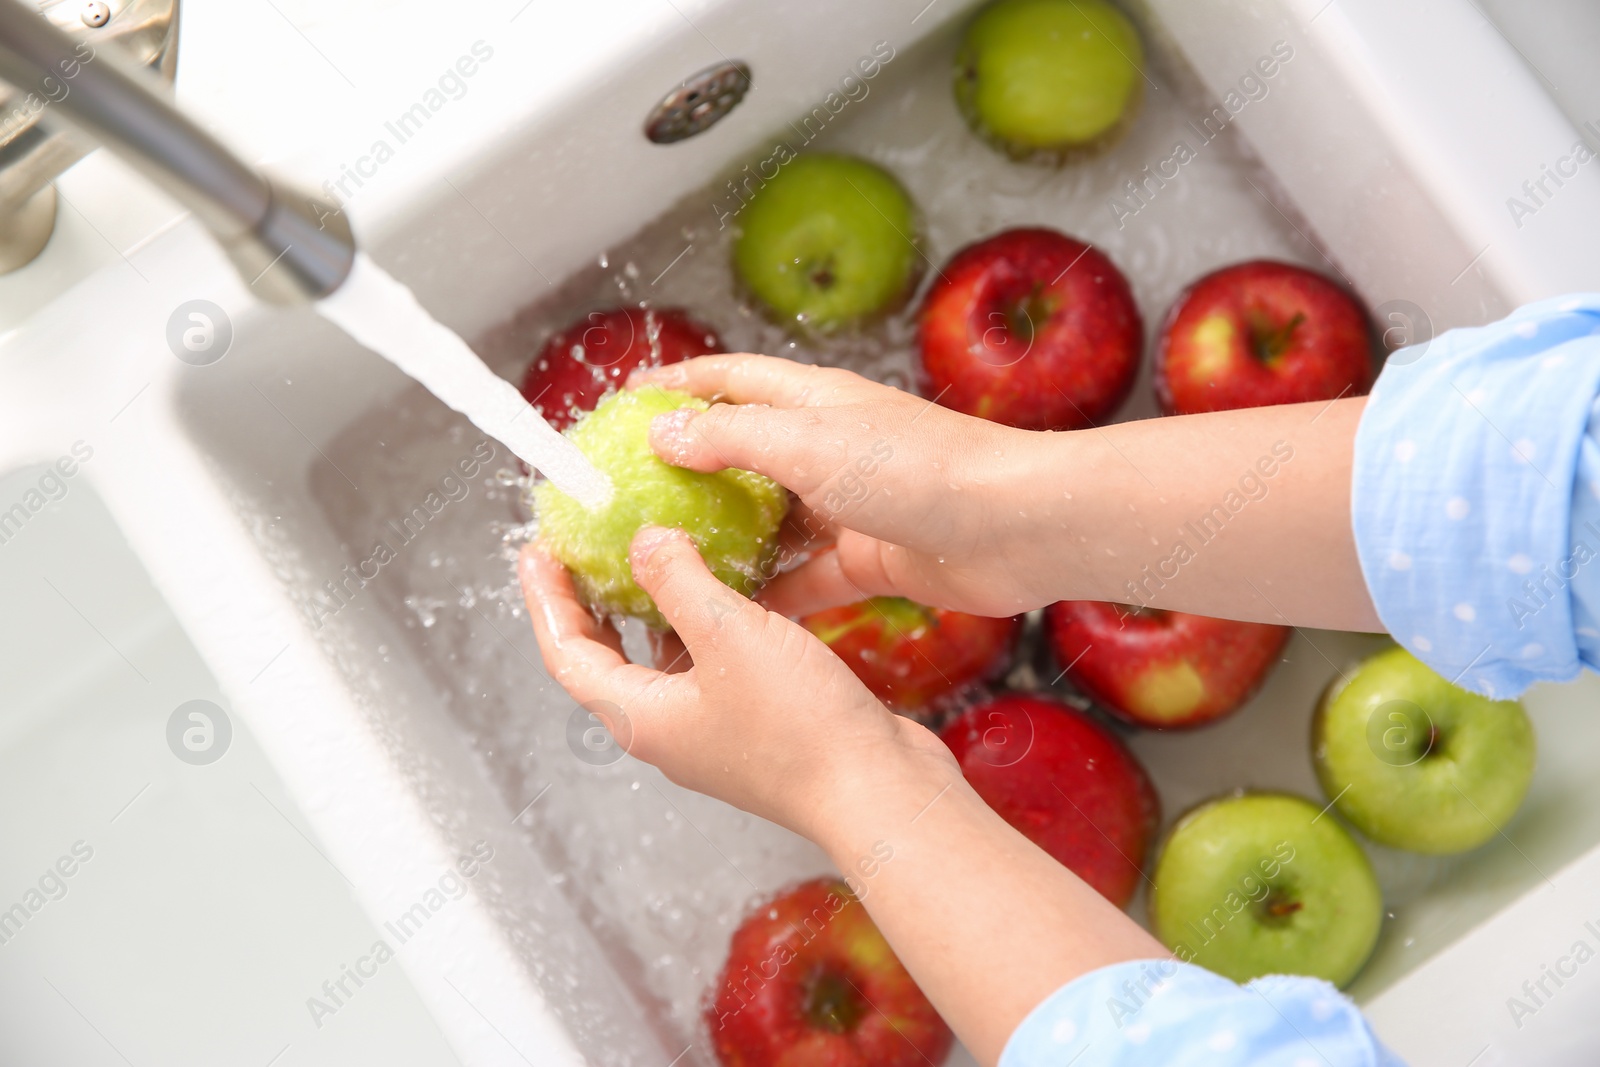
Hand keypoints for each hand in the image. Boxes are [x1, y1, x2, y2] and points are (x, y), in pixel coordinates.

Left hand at [518, 525, 956, 841]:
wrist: (878, 791)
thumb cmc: (801, 729)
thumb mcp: (729, 635)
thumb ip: (678, 580)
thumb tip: (644, 542)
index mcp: (642, 718)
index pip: (568, 654)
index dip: (547, 600)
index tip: (538, 550)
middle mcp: (669, 729)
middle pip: (607, 659)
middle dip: (590, 603)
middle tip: (583, 549)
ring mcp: (713, 729)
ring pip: (662, 660)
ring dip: (652, 608)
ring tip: (652, 554)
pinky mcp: (756, 723)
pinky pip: (712, 663)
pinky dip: (706, 621)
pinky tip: (730, 585)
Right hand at [636, 354, 1048, 618]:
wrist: (1015, 528)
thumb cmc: (920, 469)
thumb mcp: (809, 444)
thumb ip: (731, 438)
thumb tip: (663, 431)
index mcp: (814, 401)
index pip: (731, 379)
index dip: (679, 385)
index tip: (627, 401)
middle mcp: (830, 447)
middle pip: (745, 455)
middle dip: (692, 474)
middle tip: (633, 502)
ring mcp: (851, 505)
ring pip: (772, 523)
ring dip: (727, 542)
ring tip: (668, 568)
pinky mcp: (871, 558)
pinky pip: (807, 578)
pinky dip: (771, 594)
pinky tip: (731, 616)